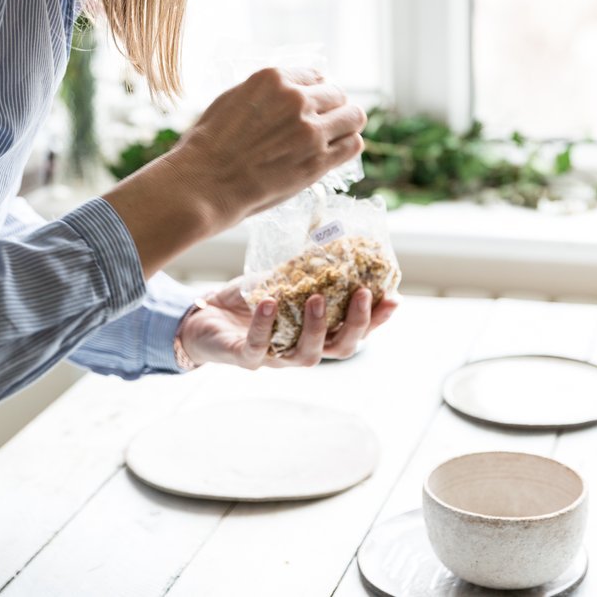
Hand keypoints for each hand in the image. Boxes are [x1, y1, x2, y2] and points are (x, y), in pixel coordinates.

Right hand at [161, 66, 366, 235]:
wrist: (205, 182)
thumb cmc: (210, 144)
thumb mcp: (233, 99)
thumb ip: (267, 93)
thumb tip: (288, 91)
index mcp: (273, 79)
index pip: (316, 76)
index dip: (316, 92)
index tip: (315, 104)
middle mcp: (296, 99)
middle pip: (337, 94)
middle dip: (332, 108)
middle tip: (324, 124)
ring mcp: (310, 130)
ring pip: (354, 117)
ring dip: (346, 125)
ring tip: (336, 136)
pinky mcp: (318, 160)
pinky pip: (353, 144)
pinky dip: (348, 146)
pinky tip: (337, 152)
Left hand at [177, 278, 398, 369]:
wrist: (202, 318)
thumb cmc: (247, 300)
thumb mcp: (280, 280)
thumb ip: (304, 270)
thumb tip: (331, 238)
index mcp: (315, 333)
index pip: (354, 331)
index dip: (376, 320)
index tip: (394, 299)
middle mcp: (300, 349)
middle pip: (340, 349)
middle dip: (356, 325)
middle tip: (364, 296)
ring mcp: (274, 357)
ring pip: (306, 355)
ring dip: (316, 327)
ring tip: (317, 297)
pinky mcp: (244, 358)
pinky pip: (259, 348)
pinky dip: (265, 325)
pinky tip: (270, 302)